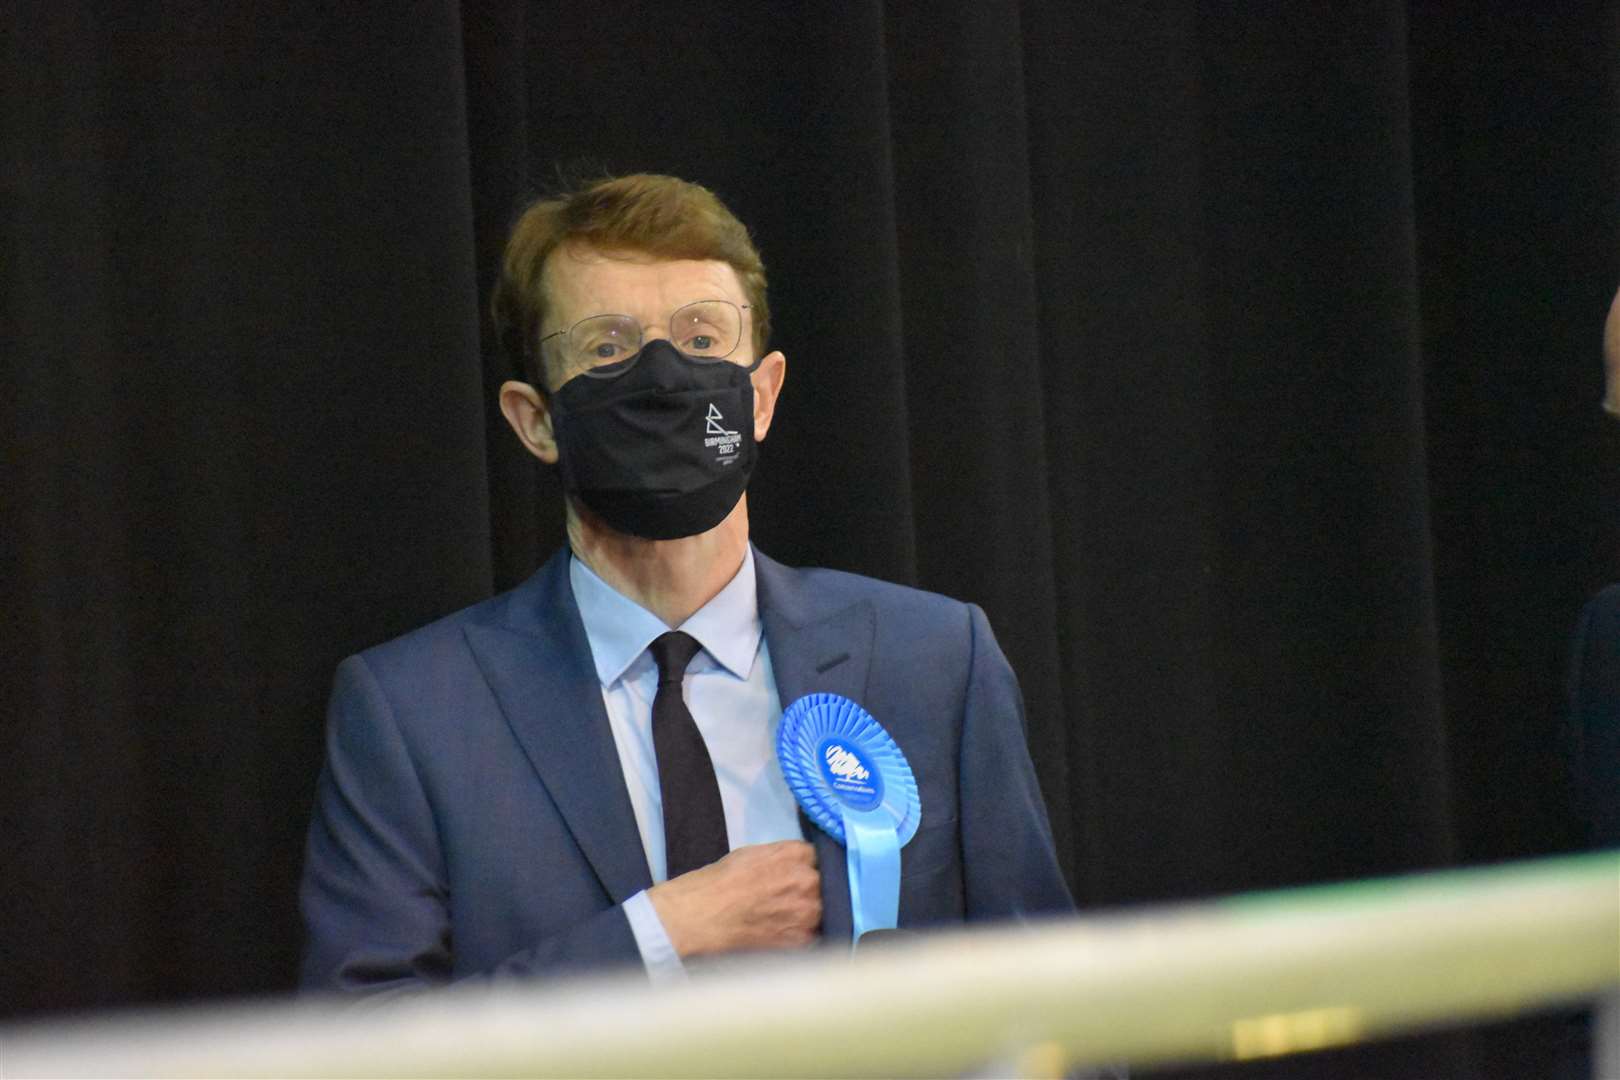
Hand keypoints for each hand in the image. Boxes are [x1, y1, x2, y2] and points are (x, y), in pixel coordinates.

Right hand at [646, 840, 821, 957]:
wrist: (702, 916)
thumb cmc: (720, 881)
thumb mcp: (754, 853)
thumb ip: (784, 856)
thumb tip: (801, 861)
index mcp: (795, 855)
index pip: (819, 857)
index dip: (811, 866)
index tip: (805, 872)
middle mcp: (808, 881)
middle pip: (826, 883)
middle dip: (815, 888)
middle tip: (794, 896)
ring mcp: (808, 912)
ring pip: (825, 909)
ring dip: (813, 912)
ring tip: (790, 916)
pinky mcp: (801, 940)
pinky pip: (814, 934)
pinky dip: (805, 933)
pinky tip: (787, 932)